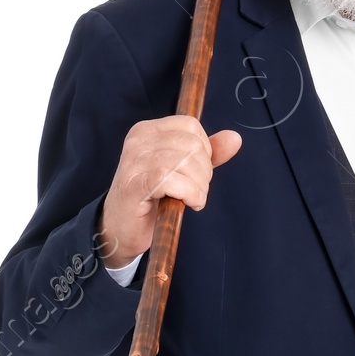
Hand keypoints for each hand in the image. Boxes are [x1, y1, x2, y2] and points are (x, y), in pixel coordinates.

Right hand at [98, 116, 241, 267]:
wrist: (120, 229)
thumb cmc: (151, 199)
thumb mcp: (182, 171)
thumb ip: (208, 154)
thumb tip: (234, 138)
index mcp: (148, 130)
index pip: (191, 125)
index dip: (205, 151)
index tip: (196, 172)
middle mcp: (139, 140)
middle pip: (192, 144)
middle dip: (204, 172)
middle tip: (194, 190)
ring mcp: (134, 161)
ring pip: (185, 162)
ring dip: (198, 187)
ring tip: (190, 199)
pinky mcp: (134, 184)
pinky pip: (171, 180)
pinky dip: (189, 193)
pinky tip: (187, 203)